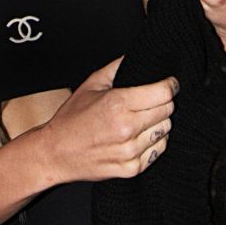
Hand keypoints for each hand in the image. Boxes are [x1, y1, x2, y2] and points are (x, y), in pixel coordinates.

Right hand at [31, 58, 177, 183]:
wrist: (55, 153)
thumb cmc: (70, 119)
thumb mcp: (90, 85)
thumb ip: (116, 67)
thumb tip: (136, 55)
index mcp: (117, 104)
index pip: (163, 93)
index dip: (170, 85)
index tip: (170, 83)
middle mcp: (126, 128)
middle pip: (168, 110)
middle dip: (163, 102)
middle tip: (149, 101)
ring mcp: (130, 151)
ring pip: (165, 130)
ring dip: (157, 123)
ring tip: (139, 120)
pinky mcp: (132, 168)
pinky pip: (158, 150)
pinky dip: (152, 142)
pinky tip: (136, 137)